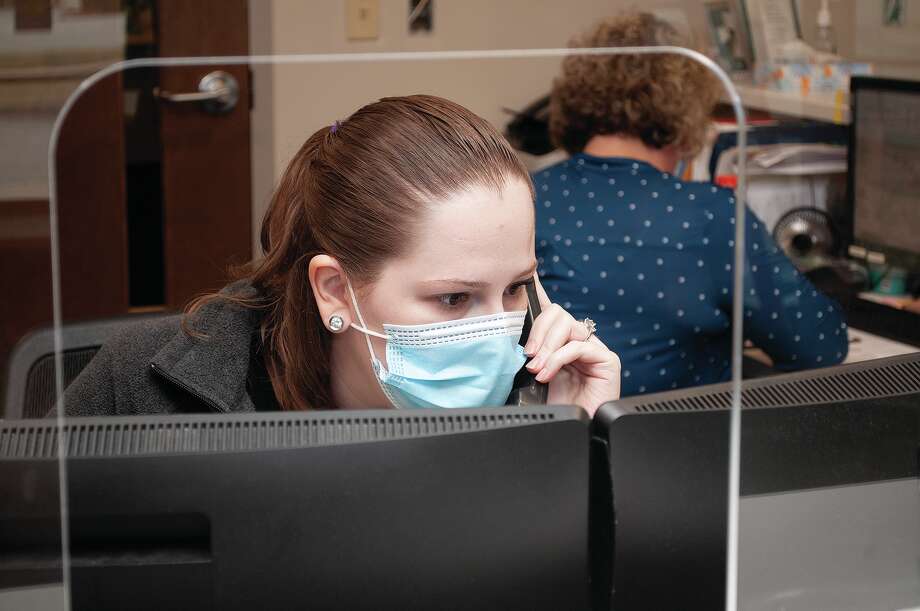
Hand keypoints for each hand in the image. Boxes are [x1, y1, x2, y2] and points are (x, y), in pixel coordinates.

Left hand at [522, 277, 620, 415]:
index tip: (523, 287)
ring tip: (537, 369)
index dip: (538, 299)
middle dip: (539, 331)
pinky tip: (547, 375)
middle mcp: (580, 342)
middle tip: (528, 355)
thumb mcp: (537, 378)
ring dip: (547, 347)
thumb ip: (532, 357)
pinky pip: (579, 346)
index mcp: (562, 344)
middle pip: (558, 314)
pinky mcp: (607, 360)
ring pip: (568, 325)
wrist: (579, 434)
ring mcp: (595, 349)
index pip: (550, 314)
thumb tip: (512, 343)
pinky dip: (558, 358)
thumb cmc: (559, 409)